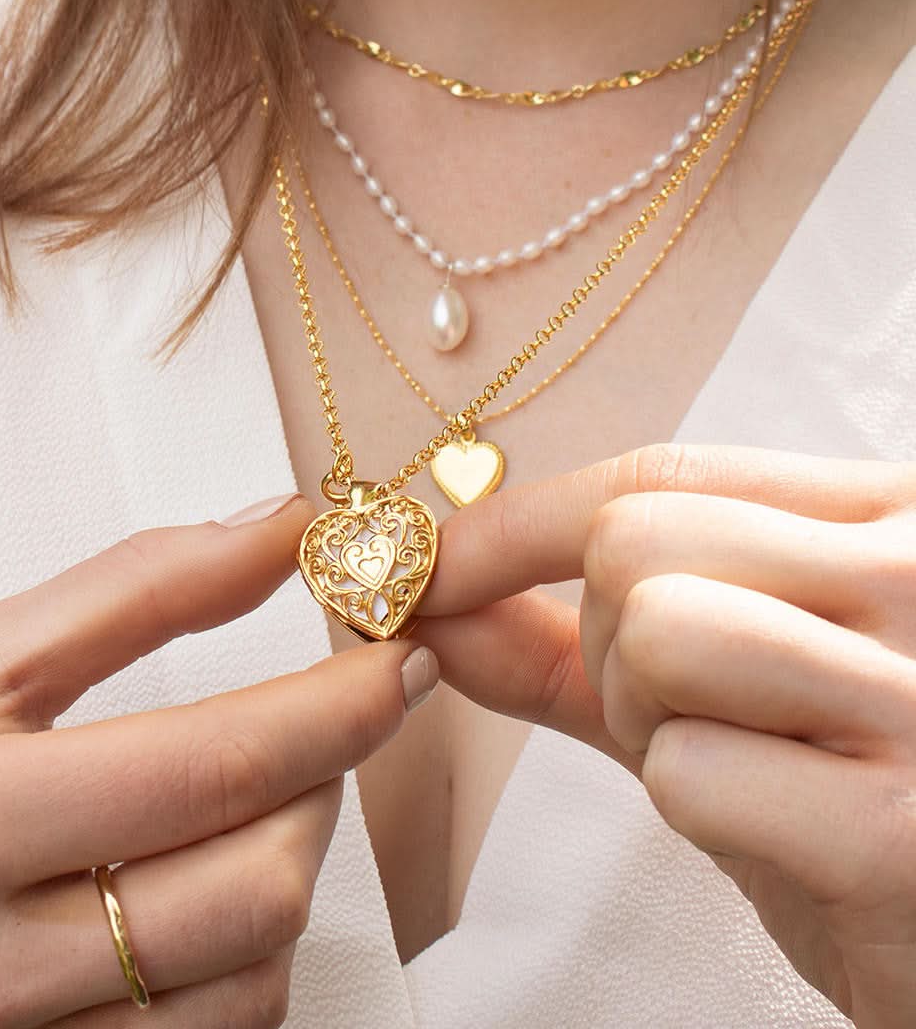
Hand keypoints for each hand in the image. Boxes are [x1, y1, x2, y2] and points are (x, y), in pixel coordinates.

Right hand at [0, 494, 437, 1027]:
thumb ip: (139, 587)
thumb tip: (280, 534)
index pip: (217, 766)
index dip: (340, 707)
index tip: (399, 659)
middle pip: (257, 885)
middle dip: (325, 783)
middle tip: (324, 721)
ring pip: (252, 974)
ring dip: (292, 866)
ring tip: (256, 800)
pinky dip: (247, 952)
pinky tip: (207, 887)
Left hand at [417, 443, 915, 1028]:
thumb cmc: (844, 796)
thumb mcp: (723, 692)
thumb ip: (577, 643)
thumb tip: (439, 606)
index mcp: (884, 520)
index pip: (658, 473)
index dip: (521, 521)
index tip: (436, 570)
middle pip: (631, 543)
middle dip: (605, 639)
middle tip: (681, 709)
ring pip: (654, 634)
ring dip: (647, 716)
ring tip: (741, 761)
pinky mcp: (902, 829)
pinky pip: (689, 771)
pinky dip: (696, 805)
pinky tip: (786, 832)